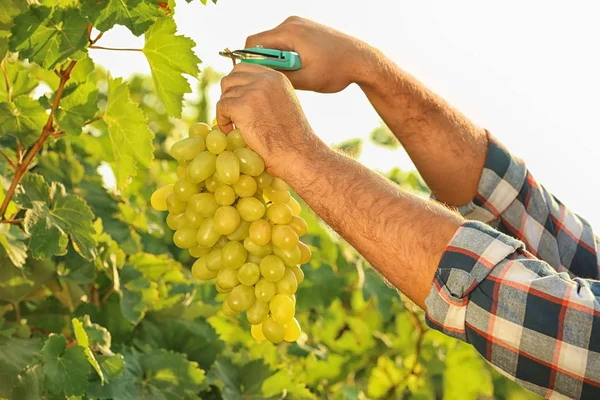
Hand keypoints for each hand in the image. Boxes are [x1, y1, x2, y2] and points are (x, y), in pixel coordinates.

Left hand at [216, 63, 322, 178]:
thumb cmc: (292, 137)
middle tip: (233, 113)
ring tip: (235, 126)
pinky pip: (221, 108)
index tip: (237, 100)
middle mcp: (265, 79)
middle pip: (230, 78)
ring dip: (226, 111)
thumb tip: (244, 89)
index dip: (236, 84)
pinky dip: (222, 121)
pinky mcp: (242, 106)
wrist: (296, 153)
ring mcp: (253, 91)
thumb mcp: (284, 103)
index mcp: (276, 77)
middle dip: (228, 96)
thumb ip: (267, 92)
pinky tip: (231, 132)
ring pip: (225, 94)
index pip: (244, 68)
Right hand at [245, 16, 374, 92]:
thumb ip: (281, 79)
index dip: (248, 62)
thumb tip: (259, 81)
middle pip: (262, 42)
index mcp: (290, 32)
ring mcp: (299, 24)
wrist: (362, 60)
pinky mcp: (305, 28)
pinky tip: (302, 68)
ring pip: (274, 43)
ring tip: (294, 75)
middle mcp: (292, 23)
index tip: (253, 78)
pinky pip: (286, 41)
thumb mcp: (307, 81)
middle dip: (265, 62)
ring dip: (278, 60)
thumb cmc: (337, 70)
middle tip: (276, 80)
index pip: (253, 43)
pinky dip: (287, 55)